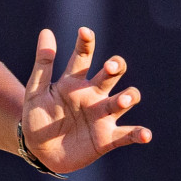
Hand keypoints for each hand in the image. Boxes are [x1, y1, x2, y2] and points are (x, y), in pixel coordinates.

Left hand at [23, 27, 149, 173]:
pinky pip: (128, 134)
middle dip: (115, 68)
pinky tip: (145, 134)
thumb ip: (43, 64)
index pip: (82, 57)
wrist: (38, 150)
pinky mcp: (107, 138)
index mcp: (73, 82)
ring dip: (128, 98)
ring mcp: (102, 115)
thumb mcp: (35, 91)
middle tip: (110, 67)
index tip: (84, 31)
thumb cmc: (37, 117)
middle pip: (111, 74)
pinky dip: (139, 134)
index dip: (85, 43)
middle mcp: (92, 95)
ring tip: (124, 99)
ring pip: (125, 100)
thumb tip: (47, 31)